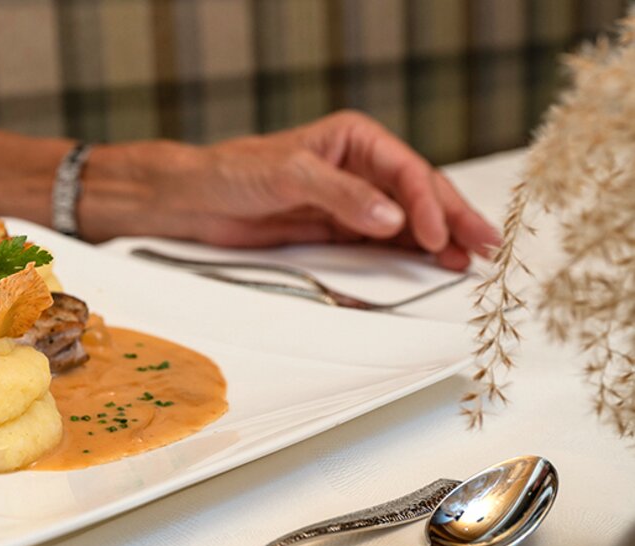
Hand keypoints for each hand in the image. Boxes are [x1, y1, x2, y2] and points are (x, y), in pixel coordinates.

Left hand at [82, 110, 499, 269]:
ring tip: (466, 264)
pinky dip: (405, 258)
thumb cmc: (233, 173)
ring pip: (406, 224)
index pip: (405, 171)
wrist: (195, 200)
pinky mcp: (337, 232)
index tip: (438, 236)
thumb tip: (391, 218)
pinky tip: (427, 269)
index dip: (428, 204)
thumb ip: (342, 196)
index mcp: (354, 140)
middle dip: (452, 222)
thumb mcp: (289, 175)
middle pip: (418, 196)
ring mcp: (351, 203)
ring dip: (436, 244)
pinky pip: (380, 246)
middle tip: (485, 249)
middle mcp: (359, 169)